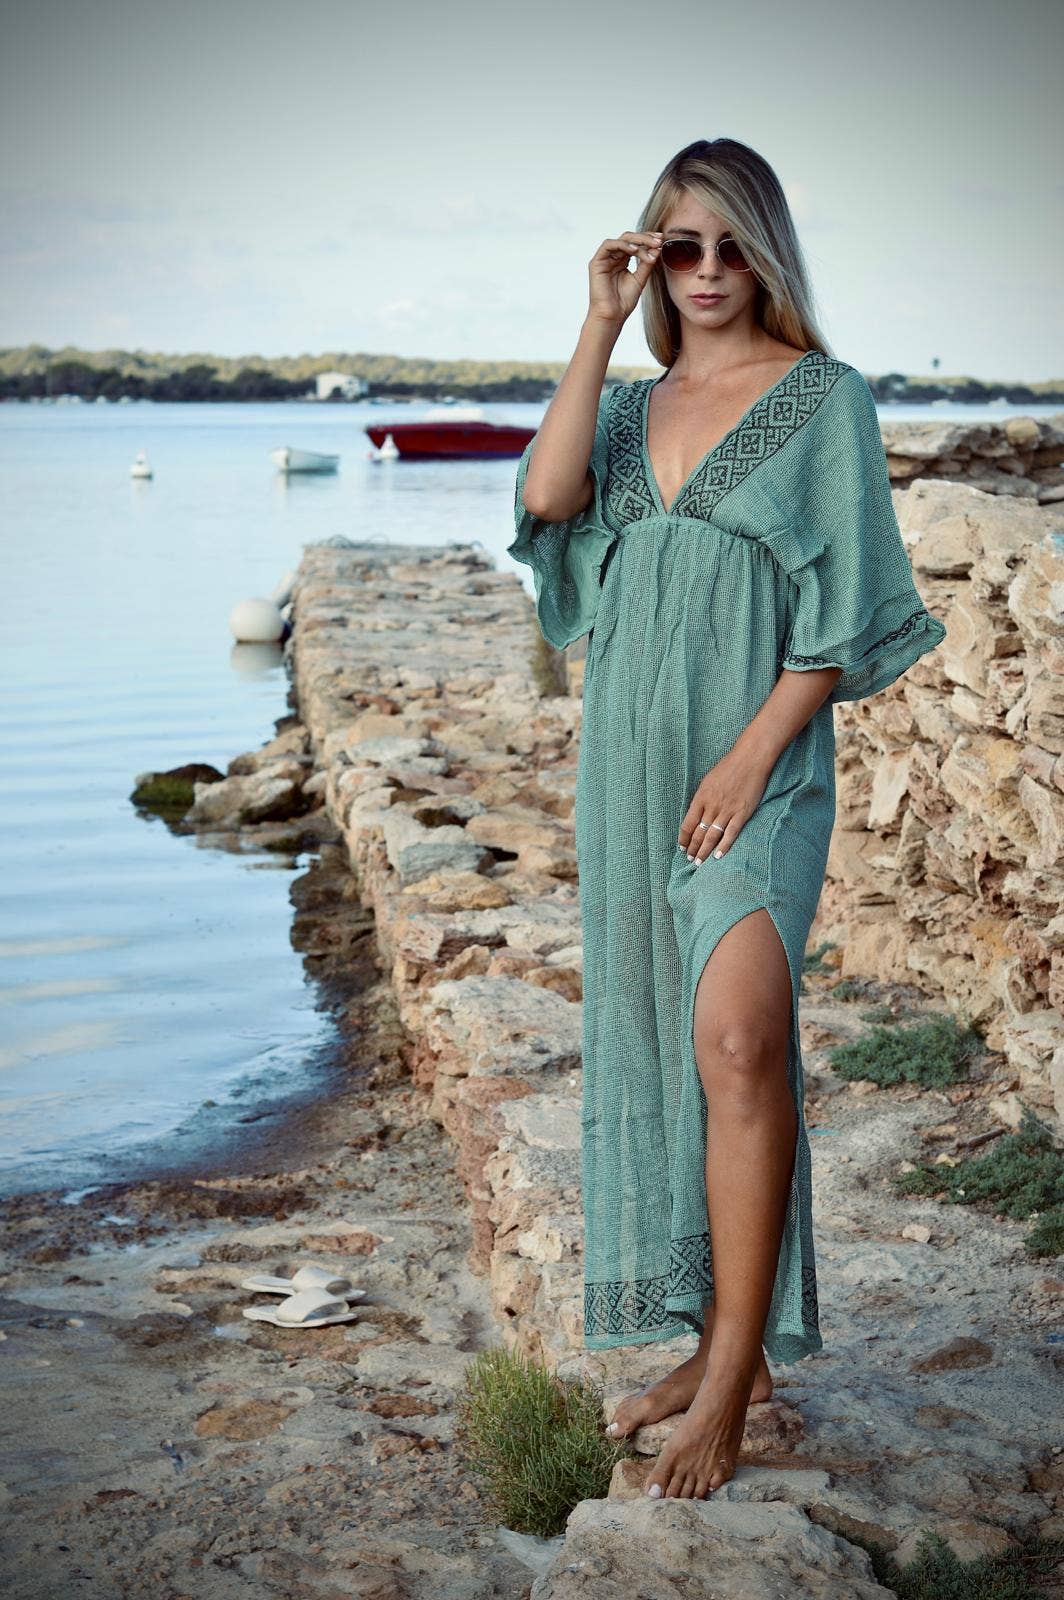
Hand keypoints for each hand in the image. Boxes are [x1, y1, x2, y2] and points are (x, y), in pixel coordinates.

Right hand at [587, 231, 662, 325]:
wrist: (612, 316)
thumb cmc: (623, 302)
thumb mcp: (640, 279)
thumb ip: (646, 264)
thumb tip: (657, 248)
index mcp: (622, 261)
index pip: (635, 243)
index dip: (648, 240)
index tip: (662, 240)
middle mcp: (613, 258)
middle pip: (629, 238)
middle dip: (645, 238)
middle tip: (658, 241)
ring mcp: (604, 259)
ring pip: (621, 239)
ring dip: (637, 240)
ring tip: (651, 246)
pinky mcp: (596, 262)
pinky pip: (608, 245)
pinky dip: (623, 245)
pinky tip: (635, 250)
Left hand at [677, 748, 771, 863]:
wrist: (750, 759)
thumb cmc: (729, 767)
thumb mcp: (708, 781)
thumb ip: (702, 799)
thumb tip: (697, 814)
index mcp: (701, 797)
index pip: (688, 823)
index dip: (684, 838)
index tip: (682, 847)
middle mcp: (712, 806)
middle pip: (699, 833)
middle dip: (693, 848)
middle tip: (690, 859)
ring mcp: (727, 810)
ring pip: (712, 836)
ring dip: (704, 851)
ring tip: (699, 862)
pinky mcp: (742, 813)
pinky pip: (731, 833)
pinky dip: (724, 846)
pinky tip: (718, 856)